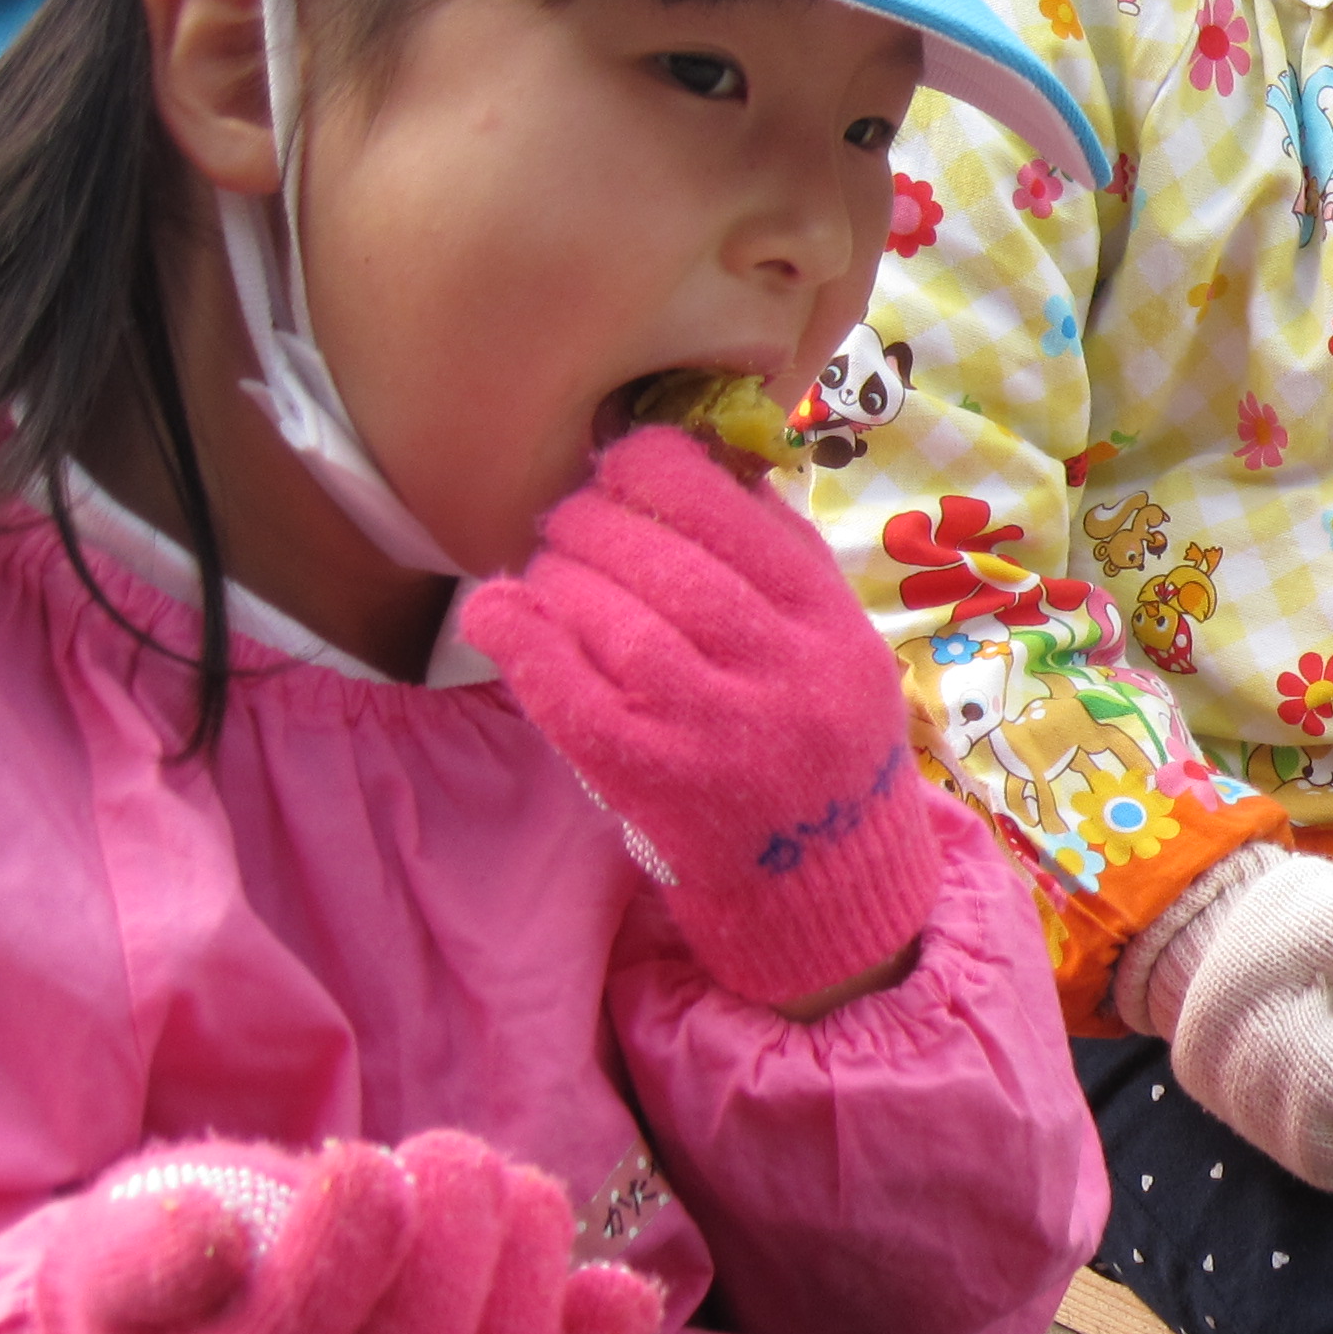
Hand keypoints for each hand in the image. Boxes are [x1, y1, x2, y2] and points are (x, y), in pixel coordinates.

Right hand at [33, 1134, 660, 1333]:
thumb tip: (208, 1238)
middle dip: (453, 1241)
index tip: (357, 1160)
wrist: (210, 1332)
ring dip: (527, 1265)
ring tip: (505, 1183)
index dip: (345, 1251)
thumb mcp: (113, 1255)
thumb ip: (141, 1255)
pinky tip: (618, 1283)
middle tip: (447, 1152)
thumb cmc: (167, 1271)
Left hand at [464, 428, 941, 1010]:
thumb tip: (693, 455)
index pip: (723, 507)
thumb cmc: (819, 739)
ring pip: (616, 620)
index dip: (649, 468)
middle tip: (566, 527)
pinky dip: (523, 642)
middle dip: (591, 524)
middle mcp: (784, 670)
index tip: (620, 469)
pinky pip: (571, 696)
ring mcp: (720, 729)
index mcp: (829, 620)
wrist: (830, 878)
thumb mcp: (835, 639)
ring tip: (549, 577)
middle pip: (662, 560)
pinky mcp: (656, 782)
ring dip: (559, 580)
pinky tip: (496, 613)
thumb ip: (780, 553)